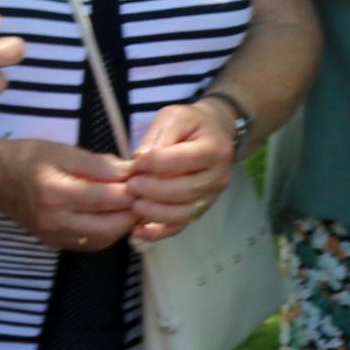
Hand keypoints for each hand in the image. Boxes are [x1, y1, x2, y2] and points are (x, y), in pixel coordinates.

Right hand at [0, 139, 139, 249]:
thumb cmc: (28, 158)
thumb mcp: (64, 151)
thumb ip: (100, 165)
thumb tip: (134, 172)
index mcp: (55, 192)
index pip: (109, 197)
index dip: (134, 188)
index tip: (148, 177)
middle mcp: (55, 220)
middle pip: (111, 224)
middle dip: (135, 209)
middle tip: (147, 192)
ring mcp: (55, 236)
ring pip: (105, 238)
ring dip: (125, 223)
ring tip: (134, 202)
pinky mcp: (57, 243)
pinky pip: (93, 243)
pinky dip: (110, 230)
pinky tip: (115, 214)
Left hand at [124, 101, 240, 237]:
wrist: (214, 135)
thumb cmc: (191, 124)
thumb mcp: (175, 117)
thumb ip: (159, 135)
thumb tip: (140, 159)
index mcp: (214, 150)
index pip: (187, 160)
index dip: (159, 163)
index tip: (136, 162)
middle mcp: (218, 177)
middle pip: (186, 190)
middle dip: (155, 191)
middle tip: (131, 186)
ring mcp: (211, 197)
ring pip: (184, 213)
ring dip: (155, 212)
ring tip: (134, 204)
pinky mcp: (200, 210)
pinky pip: (180, 226)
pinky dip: (158, 233)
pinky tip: (137, 233)